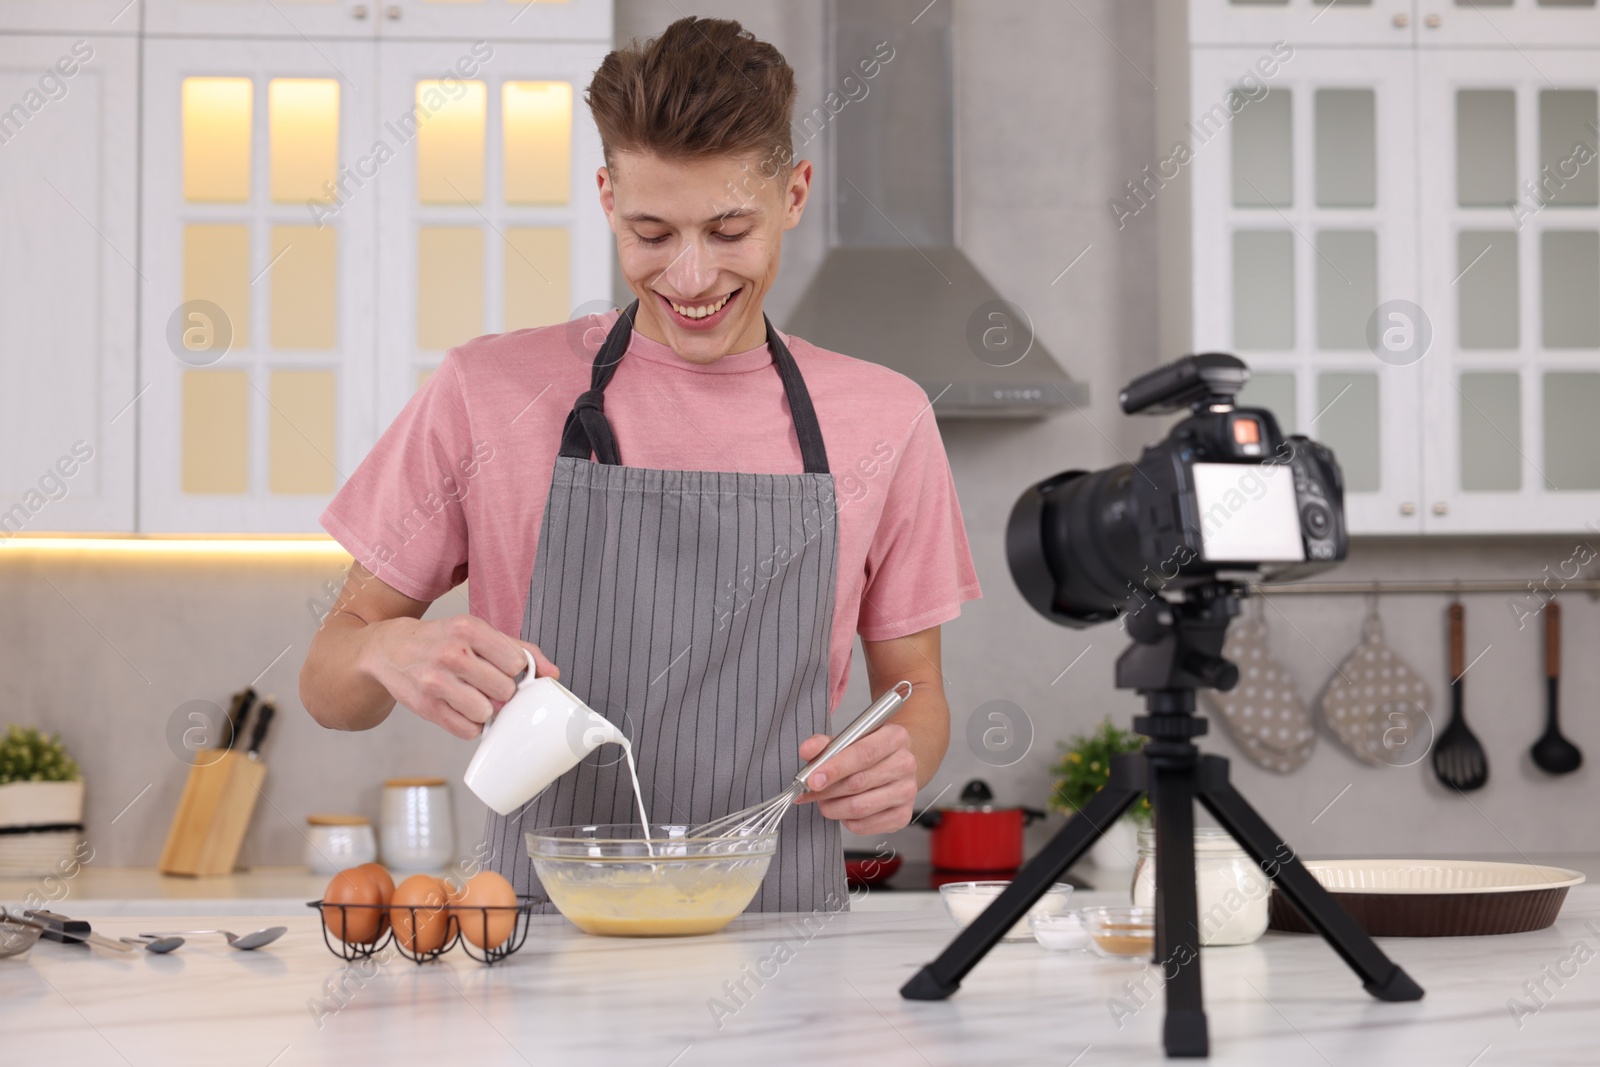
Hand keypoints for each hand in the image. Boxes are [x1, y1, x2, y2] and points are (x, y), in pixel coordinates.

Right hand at [360, 615, 558, 739]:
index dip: (515, 671)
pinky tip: (460, 709)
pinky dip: (469, 725)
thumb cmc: (440, 640)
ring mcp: (436, 682)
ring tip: (471, 696)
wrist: (388, 649)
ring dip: (485, 710)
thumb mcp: (477, 632)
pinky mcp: (425, 707)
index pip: (516, 662)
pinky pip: (467, 730)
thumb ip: (518, 649)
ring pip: (486, 713)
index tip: (504, 669)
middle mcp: (452, 654)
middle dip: (500, 691)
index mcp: (469, 629)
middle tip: (485, 683)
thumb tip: (552, 673)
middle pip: (505, 690)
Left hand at [793, 723, 916, 833]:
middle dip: (827, 791)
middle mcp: (905, 764)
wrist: (896, 764)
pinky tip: (842, 809)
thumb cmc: (869, 752)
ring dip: (833, 807)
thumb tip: (807, 750)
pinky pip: (864, 825)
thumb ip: (825, 744)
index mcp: (894, 738)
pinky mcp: (902, 816)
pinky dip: (845, 820)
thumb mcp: (848, 739)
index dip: (835, 768)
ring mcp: (907, 792)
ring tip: (824, 801)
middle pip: (859, 782)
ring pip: (860, 807)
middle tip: (809, 792)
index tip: (813, 779)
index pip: (864, 754)